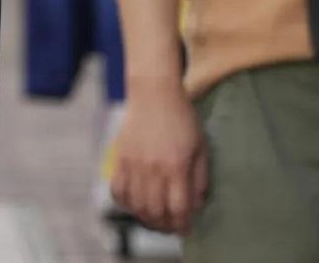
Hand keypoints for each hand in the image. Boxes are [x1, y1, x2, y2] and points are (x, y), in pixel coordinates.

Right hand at [109, 82, 208, 234]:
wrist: (154, 93)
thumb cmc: (182, 118)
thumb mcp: (200, 146)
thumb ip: (200, 178)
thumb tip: (196, 205)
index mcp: (176, 165)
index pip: (178, 207)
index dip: (182, 223)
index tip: (186, 227)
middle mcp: (153, 167)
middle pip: (155, 210)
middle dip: (165, 225)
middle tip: (171, 225)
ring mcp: (133, 163)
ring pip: (135, 204)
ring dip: (145, 217)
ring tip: (155, 217)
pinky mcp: (121, 158)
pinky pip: (117, 190)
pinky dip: (125, 202)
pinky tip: (135, 203)